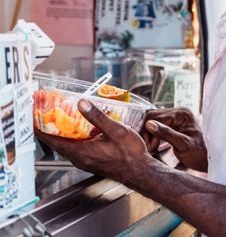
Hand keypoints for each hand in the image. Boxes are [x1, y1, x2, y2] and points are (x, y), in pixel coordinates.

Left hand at [35, 99, 151, 183]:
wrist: (141, 172)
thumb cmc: (130, 154)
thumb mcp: (115, 130)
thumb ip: (97, 117)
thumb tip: (81, 103)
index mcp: (81, 151)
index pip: (53, 141)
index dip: (41, 128)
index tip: (34, 116)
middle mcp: (80, 158)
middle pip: (57, 142)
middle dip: (51, 127)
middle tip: (47, 112)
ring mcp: (86, 161)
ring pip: (67, 145)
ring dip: (62, 132)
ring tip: (62, 117)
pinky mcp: (92, 160)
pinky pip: (76, 148)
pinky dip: (73, 137)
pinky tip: (81, 128)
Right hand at [141, 108, 207, 171]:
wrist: (209, 160)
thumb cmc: (199, 154)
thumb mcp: (183, 145)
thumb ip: (166, 134)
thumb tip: (149, 124)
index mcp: (182, 114)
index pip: (157, 117)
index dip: (149, 131)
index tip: (147, 146)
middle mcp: (179, 112)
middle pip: (154, 116)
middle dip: (147, 132)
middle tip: (147, 148)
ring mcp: (176, 117)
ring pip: (154, 121)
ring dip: (149, 134)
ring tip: (151, 148)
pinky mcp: (174, 123)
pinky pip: (159, 125)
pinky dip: (154, 134)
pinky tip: (154, 145)